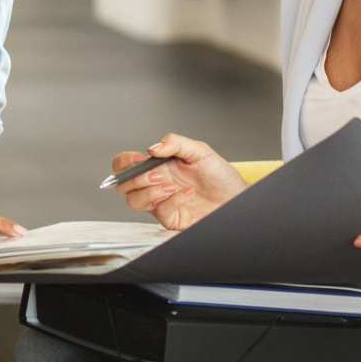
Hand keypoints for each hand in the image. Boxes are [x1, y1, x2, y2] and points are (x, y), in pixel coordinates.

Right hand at [115, 134, 247, 229]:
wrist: (237, 197)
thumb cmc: (220, 175)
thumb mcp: (199, 150)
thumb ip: (175, 143)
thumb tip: (152, 148)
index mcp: (157, 166)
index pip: (125, 165)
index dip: (124, 163)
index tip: (138, 160)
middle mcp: (155, 184)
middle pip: (123, 185)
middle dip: (136, 179)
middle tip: (158, 174)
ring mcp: (161, 202)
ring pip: (134, 201)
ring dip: (150, 192)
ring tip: (172, 185)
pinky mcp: (171, 218)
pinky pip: (160, 212)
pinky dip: (172, 201)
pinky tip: (187, 193)